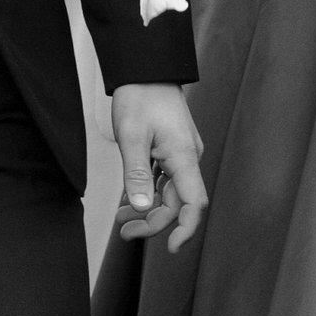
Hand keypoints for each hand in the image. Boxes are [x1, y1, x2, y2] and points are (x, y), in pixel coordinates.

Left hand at [111, 83, 205, 253]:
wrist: (146, 67)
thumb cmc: (140, 95)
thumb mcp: (131, 136)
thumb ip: (136, 174)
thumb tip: (141, 207)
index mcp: (183, 157)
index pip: (194, 204)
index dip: (186, 230)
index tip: (172, 248)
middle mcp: (187, 157)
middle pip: (177, 203)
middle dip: (153, 222)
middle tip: (124, 231)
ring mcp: (181, 153)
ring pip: (169, 192)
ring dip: (148, 208)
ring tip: (121, 218)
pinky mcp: (172, 148)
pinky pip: (164, 179)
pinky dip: (148, 191)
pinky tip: (129, 198)